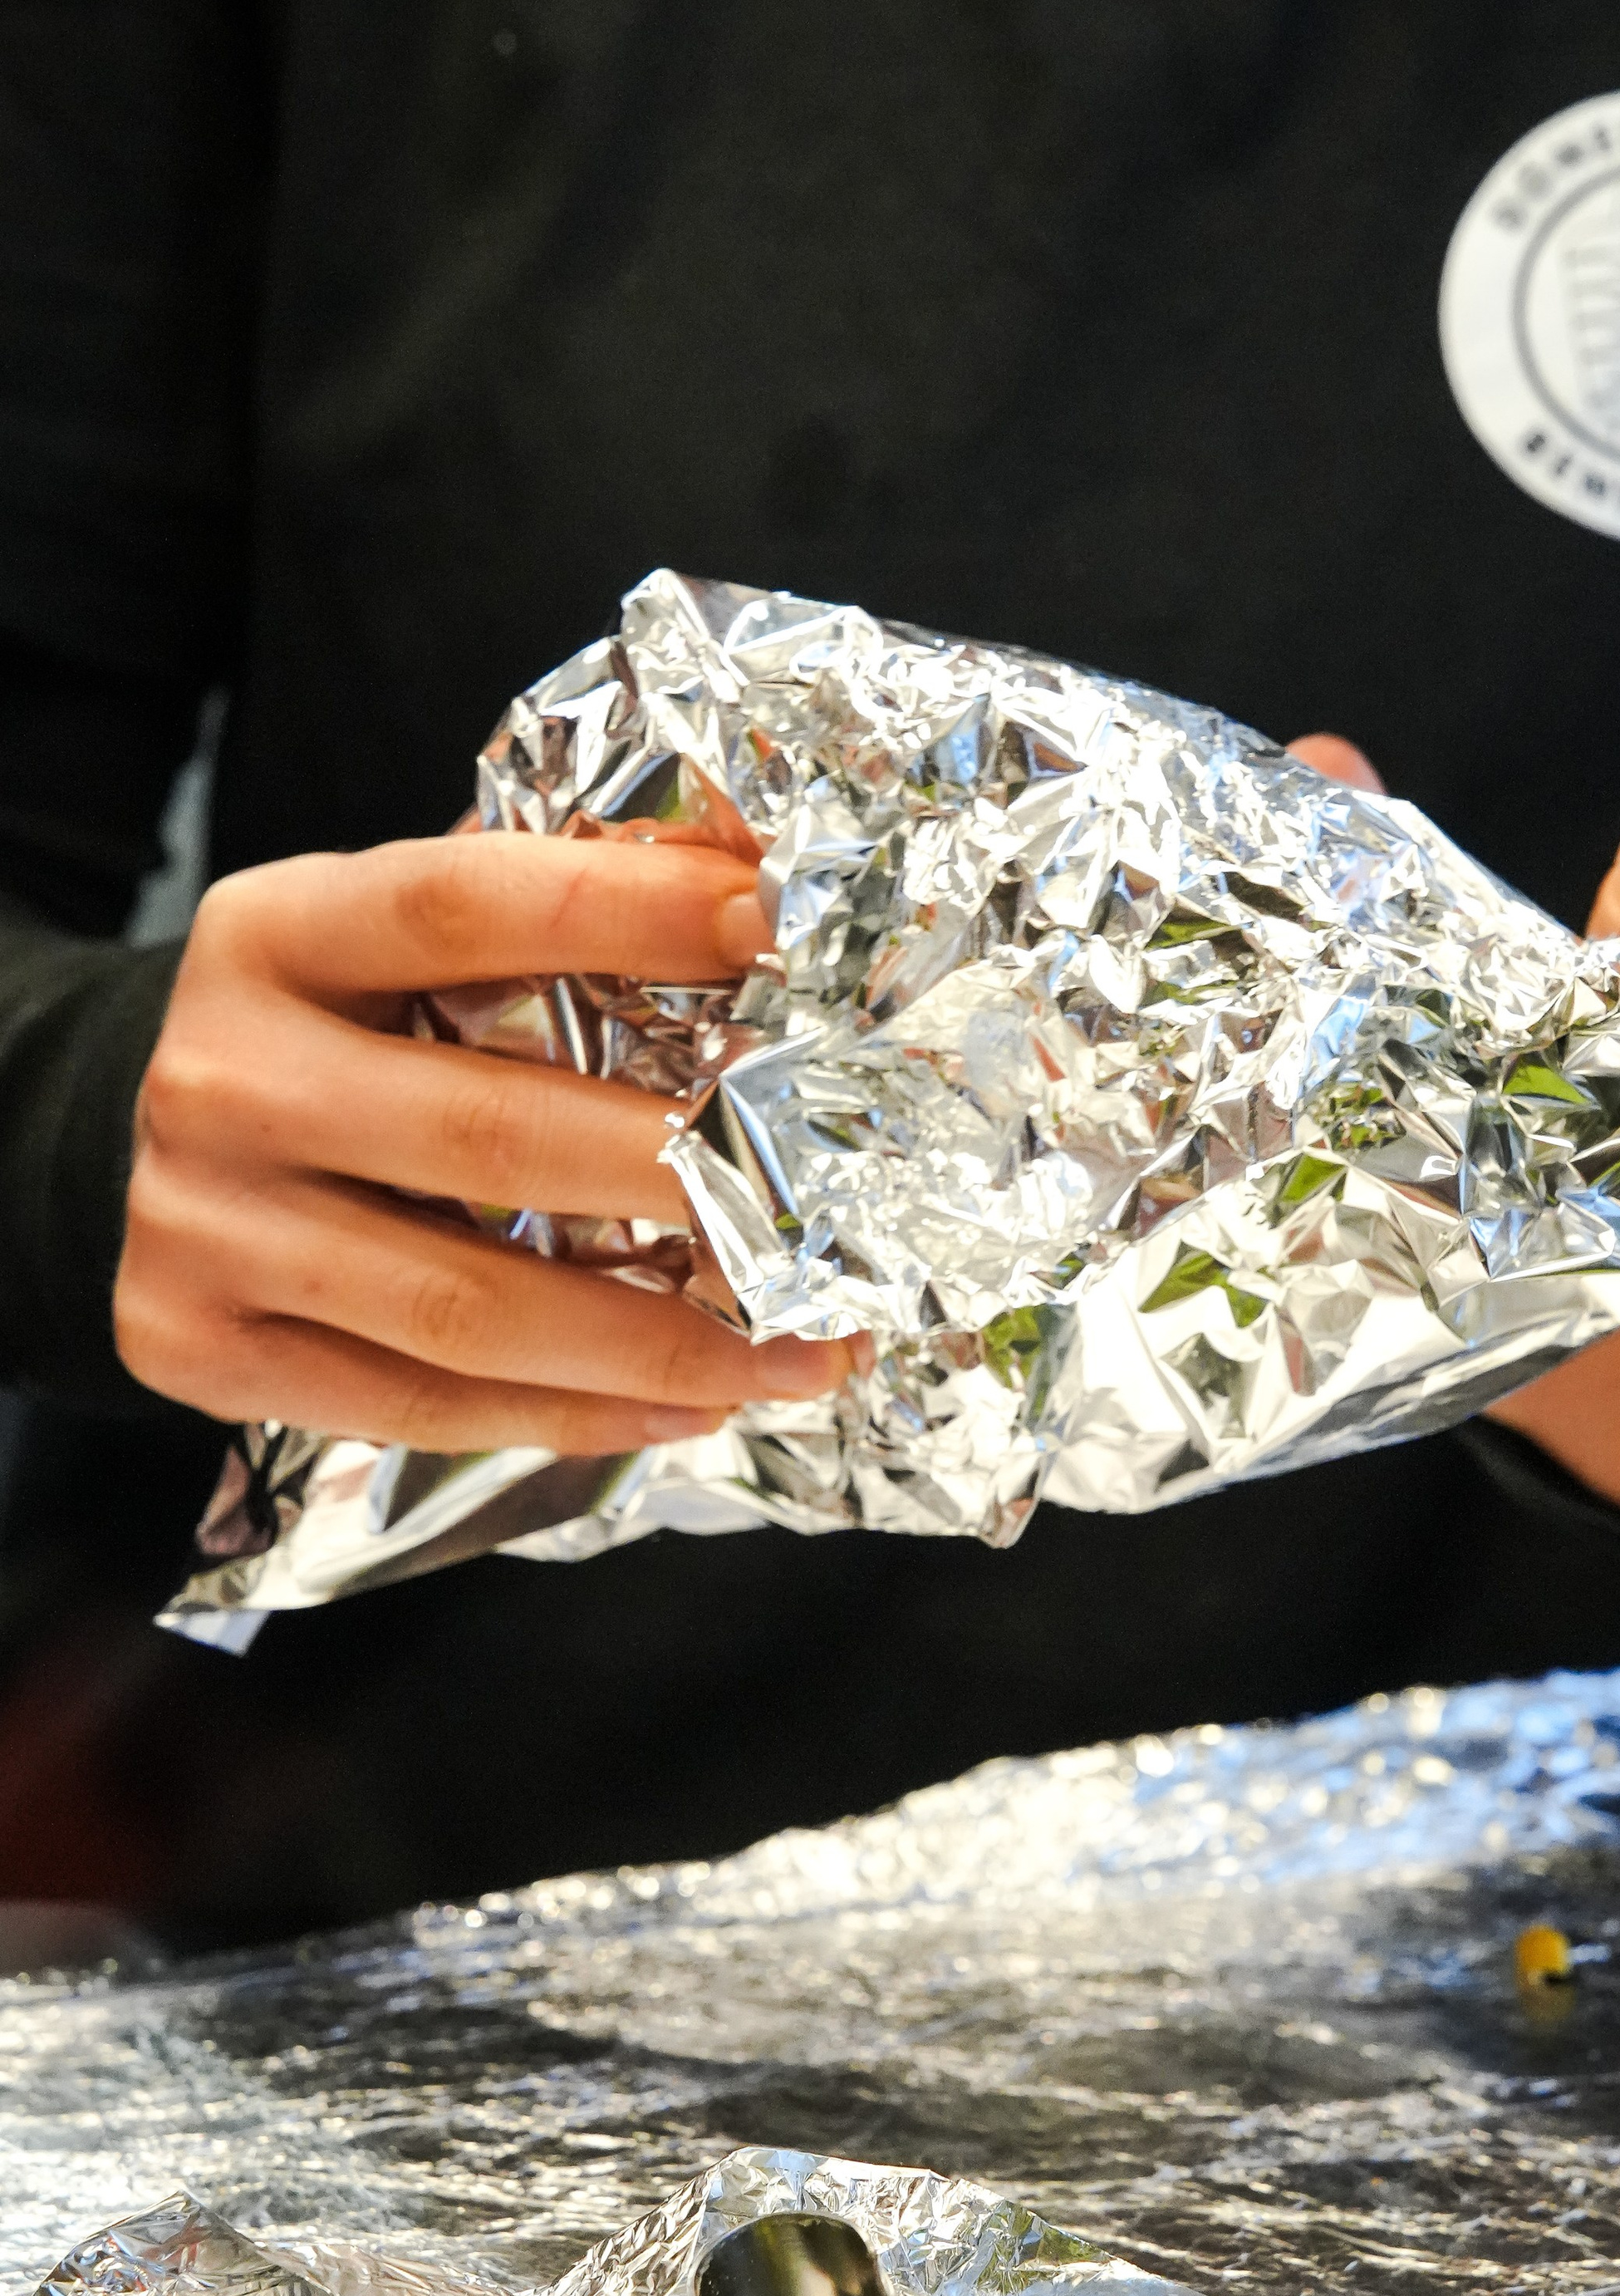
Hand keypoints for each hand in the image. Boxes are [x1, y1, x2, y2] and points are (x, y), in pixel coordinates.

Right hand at [116, 832, 855, 1451]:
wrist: (113, 1139)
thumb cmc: (326, 1036)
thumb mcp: (390, 943)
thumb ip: (540, 910)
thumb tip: (749, 880)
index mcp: (274, 932)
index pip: (461, 906)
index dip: (622, 913)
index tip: (770, 923)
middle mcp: (222, 1075)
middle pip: (486, 1133)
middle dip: (683, 1174)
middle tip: (830, 1201)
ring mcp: (199, 1223)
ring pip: (466, 1304)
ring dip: (663, 1339)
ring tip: (805, 1349)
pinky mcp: (196, 1346)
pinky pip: (419, 1405)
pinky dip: (576, 1415)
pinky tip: (697, 1404)